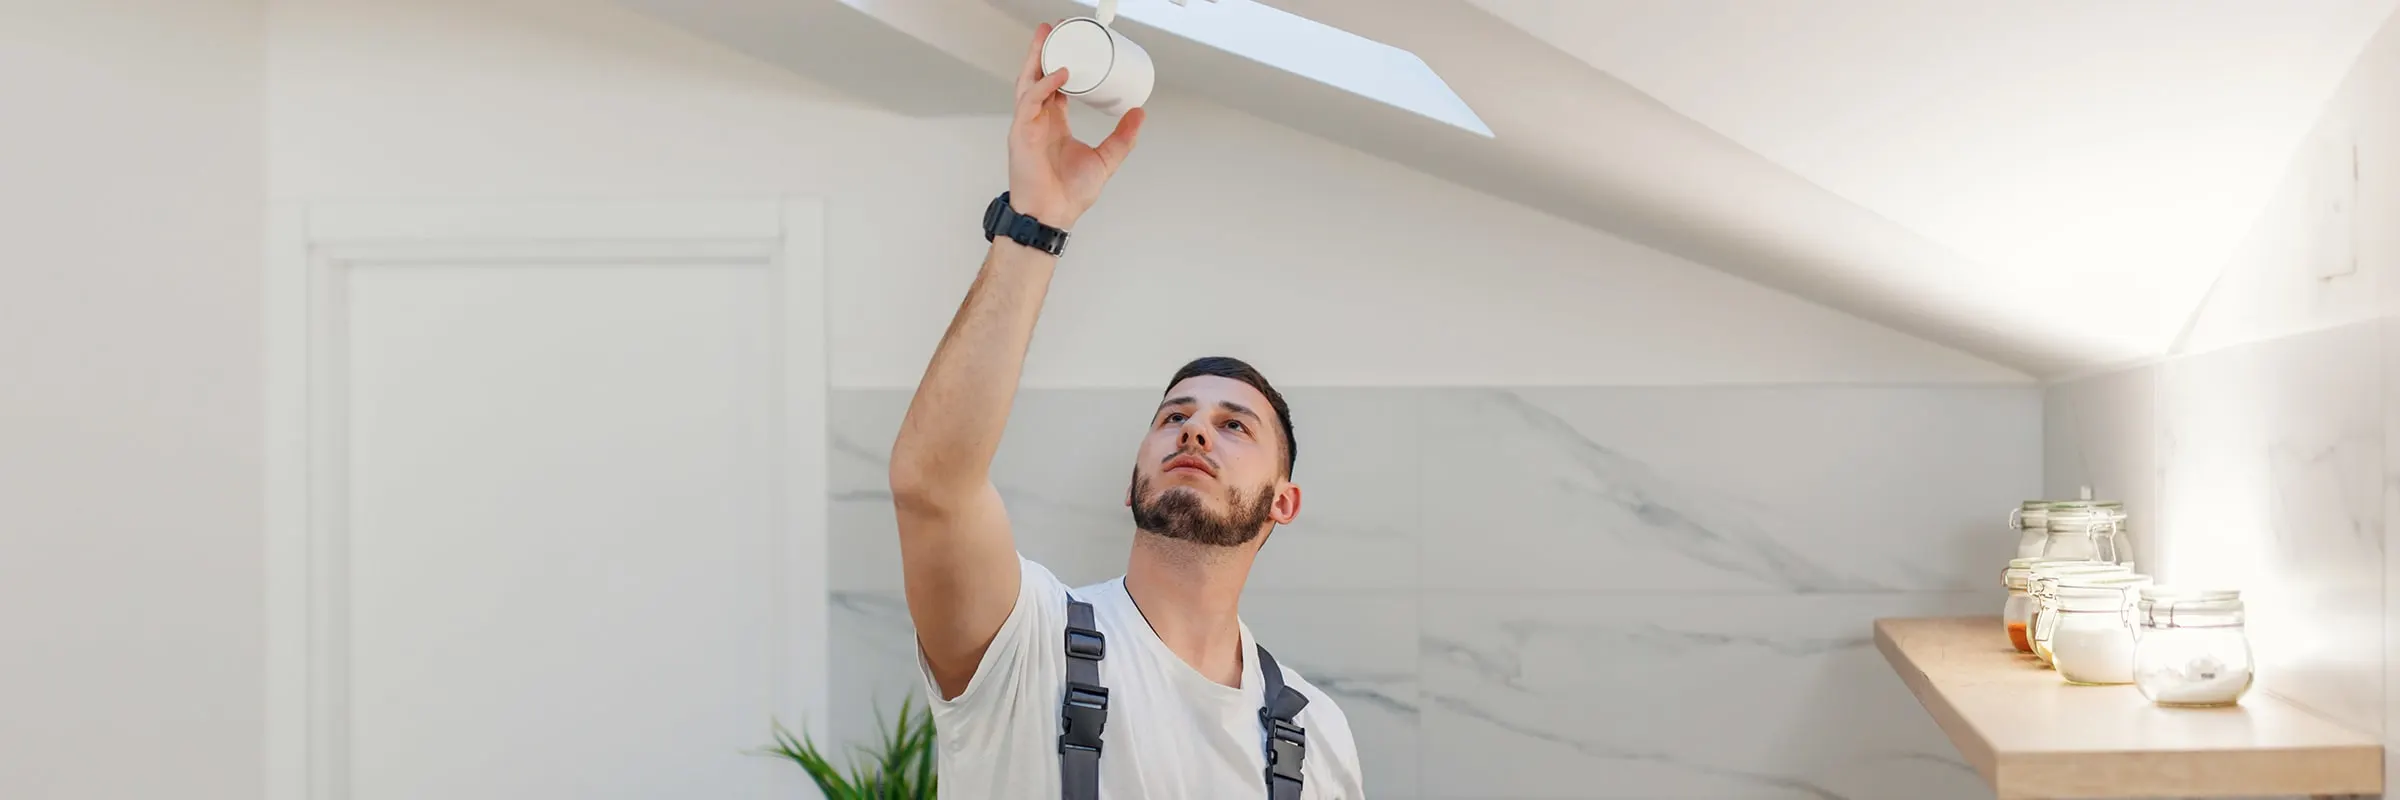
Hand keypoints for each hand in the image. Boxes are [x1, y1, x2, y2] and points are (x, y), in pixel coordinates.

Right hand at [1008, 21, 1144, 230]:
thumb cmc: (1068, 195)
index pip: (1054, 85)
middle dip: (1044, 51)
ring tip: (1048, 36)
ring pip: (1028, 82)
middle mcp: (1038, 121)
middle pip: (1037, 76)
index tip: (1073, 46)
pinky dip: (1045, 85)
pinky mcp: (1022, 134)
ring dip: (1038, 58)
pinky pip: (1031, 102)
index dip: (1060, 63)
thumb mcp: (1105, 159)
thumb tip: (1139, 114)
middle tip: (1054, 28)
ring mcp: (1027, 125)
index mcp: (1053, 124)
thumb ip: (1123, 138)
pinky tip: (1061, 73)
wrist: (1052, 217)